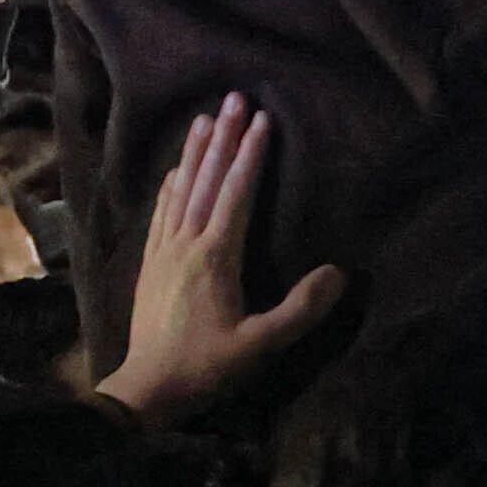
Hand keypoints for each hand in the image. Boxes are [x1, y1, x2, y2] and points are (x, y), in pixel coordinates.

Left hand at [97, 95, 350, 425]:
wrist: (147, 388)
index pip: (236, 195)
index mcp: (215, 257)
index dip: (251, 156)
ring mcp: (164, 250)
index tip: (262, 120)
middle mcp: (186, 244)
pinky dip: (171, 184)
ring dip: (195, 153)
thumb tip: (339, 273)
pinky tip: (175, 170)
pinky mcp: (149, 263)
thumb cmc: (207, 367)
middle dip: (224, 138)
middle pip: (206, 180)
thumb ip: (300, 311)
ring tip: (206, 118)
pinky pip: (162, 211)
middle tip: (235, 98)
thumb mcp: (261, 345)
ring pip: (180, 189)